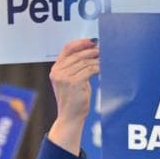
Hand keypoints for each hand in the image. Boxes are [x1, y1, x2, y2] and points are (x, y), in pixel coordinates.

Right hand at [48, 38, 99, 152]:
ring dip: (96, 60)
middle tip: (101, 50)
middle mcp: (57, 72)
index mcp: (55, 70)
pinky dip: (98, 67)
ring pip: (84, 62)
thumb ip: (75, 67)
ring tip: (104, 59)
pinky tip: (103, 67)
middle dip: (91, 51)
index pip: (66, 49)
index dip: (79, 43)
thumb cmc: (73, 99)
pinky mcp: (74, 82)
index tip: (91, 42)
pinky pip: (89, 70)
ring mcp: (64, 77)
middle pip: (77, 55)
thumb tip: (91, 52)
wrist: (70, 116)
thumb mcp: (71, 80)